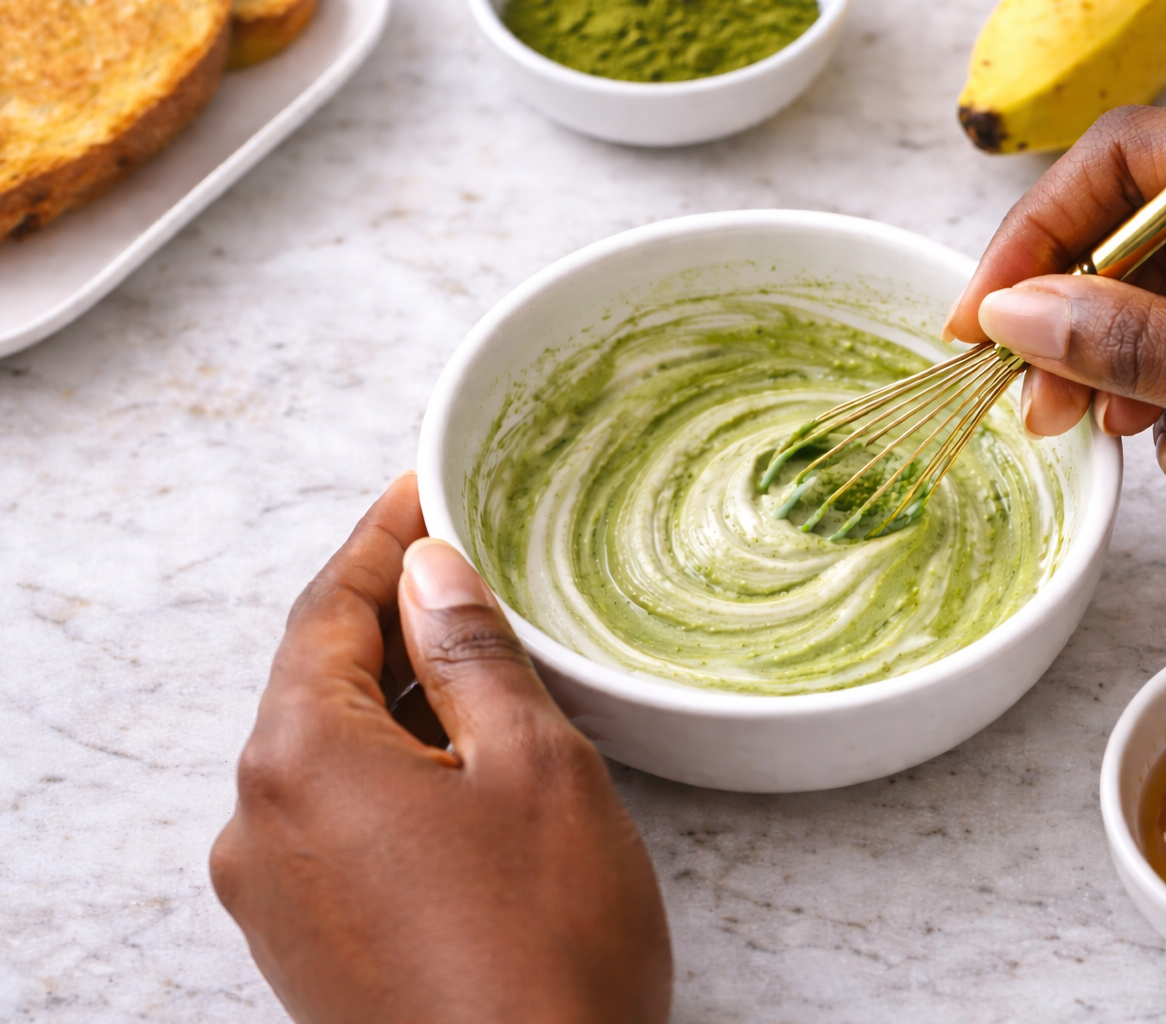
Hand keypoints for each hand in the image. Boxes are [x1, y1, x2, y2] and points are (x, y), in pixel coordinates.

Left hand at [210, 474, 671, 1023]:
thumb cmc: (544, 947)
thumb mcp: (532, 766)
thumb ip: (471, 656)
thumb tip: (431, 575)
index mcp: (299, 761)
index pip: (326, 608)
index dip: (383, 539)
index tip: (424, 490)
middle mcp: (258, 824)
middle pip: (315, 677)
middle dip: (389, 615)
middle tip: (465, 561)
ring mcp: (273, 893)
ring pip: (327, 751)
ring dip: (392, 694)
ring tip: (475, 656)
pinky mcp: (305, 943)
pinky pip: (335, 817)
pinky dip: (388, 767)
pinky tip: (454, 761)